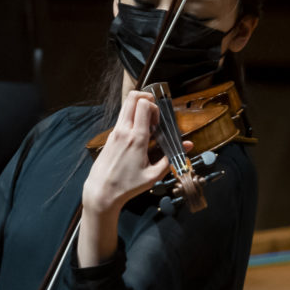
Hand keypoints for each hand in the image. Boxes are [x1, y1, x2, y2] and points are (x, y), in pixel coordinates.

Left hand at [77, 89, 191, 266]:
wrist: (101, 192)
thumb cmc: (126, 186)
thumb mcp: (153, 175)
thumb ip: (171, 158)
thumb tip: (188, 146)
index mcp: (135, 138)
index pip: (144, 105)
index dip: (155, 106)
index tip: (159, 121)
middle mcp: (123, 131)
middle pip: (132, 98)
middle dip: (146, 98)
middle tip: (154, 112)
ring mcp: (114, 133)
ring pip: (125, 107)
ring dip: (138, 108)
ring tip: (147, 125)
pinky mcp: (109, 138)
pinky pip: (121, 120)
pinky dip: (131, 120)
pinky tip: (137, 136)